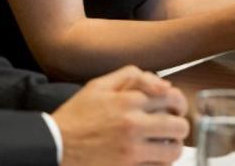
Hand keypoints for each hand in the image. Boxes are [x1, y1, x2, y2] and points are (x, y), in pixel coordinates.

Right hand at [53, 65, 187, 165]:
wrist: (55, 145)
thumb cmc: (76, 115)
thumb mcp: (98, 85)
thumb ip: (131, 76)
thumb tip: (163, 84)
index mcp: (128, 100)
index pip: (171, 97)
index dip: (178, 102)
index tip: (175, 107)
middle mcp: (133, 124)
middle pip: (178, 124)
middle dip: (179, 124)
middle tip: (172, 125)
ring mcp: (132, 150)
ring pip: (174, 149)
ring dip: (173, 145)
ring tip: (165, 143)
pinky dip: (162, 162)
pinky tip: (154, 156)